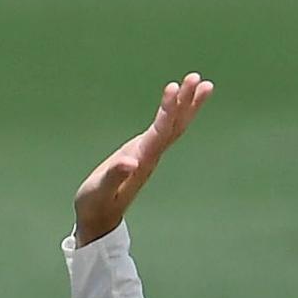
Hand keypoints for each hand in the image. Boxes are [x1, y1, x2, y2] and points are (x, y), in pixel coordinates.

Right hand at [72, 72, 213, 245]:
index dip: (168, 109)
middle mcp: (151, 155)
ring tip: (201, 84)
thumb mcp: (100, 191)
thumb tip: (131, 162)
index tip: (173, 88)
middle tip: (197, 79)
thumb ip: (114, 176)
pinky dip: (175, 113)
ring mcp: (150, 153)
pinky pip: (166, 129)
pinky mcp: (144, 152)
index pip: (161, 131)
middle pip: (175, 126)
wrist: (100, 219)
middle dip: (186, 102)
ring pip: (175, 127)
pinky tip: (179, 101)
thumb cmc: (96, 204)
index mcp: (142, 161)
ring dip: (187, 105)